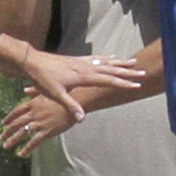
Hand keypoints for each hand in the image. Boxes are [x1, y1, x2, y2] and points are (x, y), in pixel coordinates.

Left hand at [0, 91, 75, 156]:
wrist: (75, 102)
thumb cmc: (64, 96)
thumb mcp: (47, 91)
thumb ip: (34, 92)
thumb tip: (25, 90)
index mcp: (33, 104)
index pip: (17, 111)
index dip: (9, 118)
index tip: (3, 123)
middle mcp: (34, 113)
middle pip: (17, 123)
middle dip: (7, 131)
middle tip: (1, 138)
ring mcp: (40, 123)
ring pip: (22, 133)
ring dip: (13, 140)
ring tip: (6, 146)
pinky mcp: (47, 131)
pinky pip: (34, 142)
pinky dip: (26, 148)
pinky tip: (21, 154)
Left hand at [19, 47, 146, 114]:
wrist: (33, 62)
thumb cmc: (43, 79)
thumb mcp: (56, 95)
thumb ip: (70, 105)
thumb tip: (82, 118)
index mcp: (83, 76)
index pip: (108, 79)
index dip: (122, 82)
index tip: (136, 84)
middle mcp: (86, 67)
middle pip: (111, 69)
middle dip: (127, 71)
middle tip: (142, 71)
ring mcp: (82, 62)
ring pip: (106, 62)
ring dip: (120, 63)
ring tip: (132, 61)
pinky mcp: (77, 60)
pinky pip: (97, 58)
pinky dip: (107, 58)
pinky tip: (111, 57)